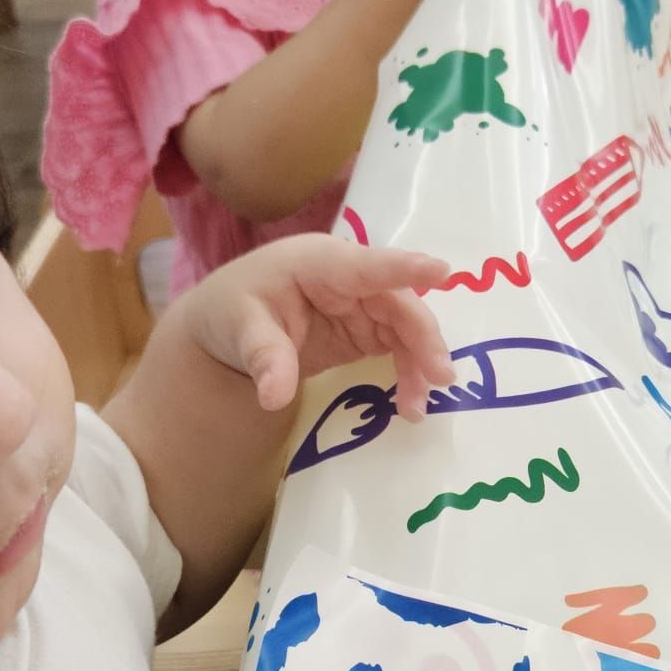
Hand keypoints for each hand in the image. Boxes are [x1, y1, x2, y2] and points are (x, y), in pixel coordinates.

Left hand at [191, 236, 456, 419]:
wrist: (226, 327)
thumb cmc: (232, 310)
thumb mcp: (239, 329)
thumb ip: (263, 356)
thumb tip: (274, 397)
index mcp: (318, 262)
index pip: (367, 264)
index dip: (405, 267)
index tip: (444, 270)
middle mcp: (349, 277)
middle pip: (398, 302)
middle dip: (423, 338)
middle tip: (441, 377)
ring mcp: (361, 303)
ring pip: (405, 328)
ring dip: (419, 364)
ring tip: (417, 408)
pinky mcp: (365, 329)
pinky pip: (398, 348)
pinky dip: (408, 374)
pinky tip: (409, 404)